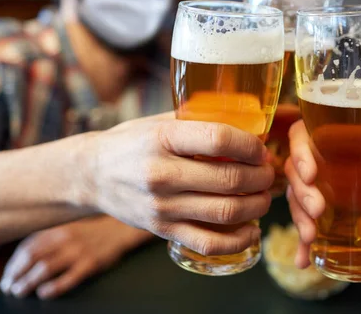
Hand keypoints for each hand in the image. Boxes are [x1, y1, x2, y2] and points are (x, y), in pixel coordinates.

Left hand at [0, 216, 150, 299]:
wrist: (120, 230)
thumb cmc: (92, 232)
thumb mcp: (69, 228)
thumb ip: (49, 238)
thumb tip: (24, 256)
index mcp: (58, 229)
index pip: (28, 246)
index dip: (14, 263)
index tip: (7, 275)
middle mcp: (65, 238)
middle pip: (32, 258)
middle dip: (16, 274)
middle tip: (9, 287)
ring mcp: (78, 251)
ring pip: (45, 268)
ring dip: (28, 282)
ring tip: (20, 291)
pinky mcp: (90, 264)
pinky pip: (68, 278)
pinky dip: (53, 287)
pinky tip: (44, 293)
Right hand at [74, 113, 273, 256]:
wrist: (91, 175)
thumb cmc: (130, 143)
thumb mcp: (158, 122)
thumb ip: (196, 121)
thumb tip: (244, 119)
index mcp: (163, 139)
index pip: (219, 138)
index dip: (250, 145)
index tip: (261, 148)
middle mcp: (161, 174)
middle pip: (229, 178)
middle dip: (261, 176)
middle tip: (269, 172)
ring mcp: (162, 206)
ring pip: (225, 212)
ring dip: (257, 206)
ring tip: (264, 197)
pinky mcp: (162, 230)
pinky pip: (208, 242)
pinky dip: (238, 240)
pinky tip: (252, 230)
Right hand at [284, 120, 360, 267]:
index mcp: (329, 133)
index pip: (300, 135)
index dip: (299, 153)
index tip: (311, 174)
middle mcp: (316, 158)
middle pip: (294, 171)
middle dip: (301, 193)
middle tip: (318, 210)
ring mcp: (316, 186)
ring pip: (295, 198)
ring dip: (299, 218)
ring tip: (310, 237)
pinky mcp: (321, 210)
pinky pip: (306, 224)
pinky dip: (303, 245)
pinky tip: (304, 260)